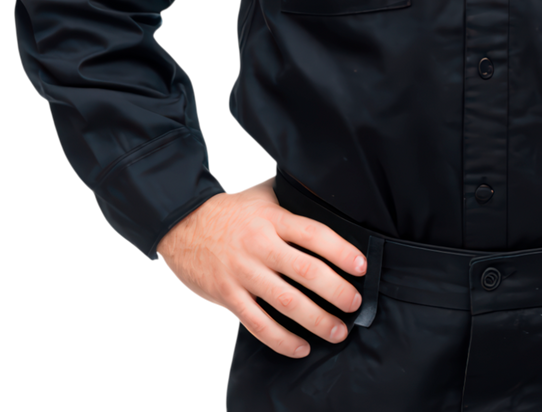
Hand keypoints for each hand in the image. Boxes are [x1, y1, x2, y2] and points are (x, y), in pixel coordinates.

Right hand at [156, 176, 365, 357]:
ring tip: (337, 331)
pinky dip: (281, 340)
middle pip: (306, 271)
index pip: (314, 235)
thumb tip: (325, 200)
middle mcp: (260, 246)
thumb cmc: (227, 207)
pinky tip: (300, 347)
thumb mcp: (261, 193)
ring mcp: (243, 273)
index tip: (362, 266)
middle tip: (354, 304)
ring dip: (316, 320)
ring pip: (286, 302)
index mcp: (272, 219)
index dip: (341, 251)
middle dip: (336, 291)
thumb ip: (290, 200)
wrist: (179, 220)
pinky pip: (258, 323)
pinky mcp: (227, 295)